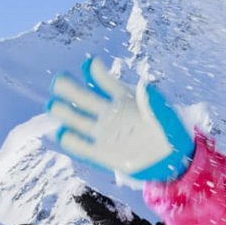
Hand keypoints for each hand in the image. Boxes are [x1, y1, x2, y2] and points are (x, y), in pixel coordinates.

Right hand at [47, 58, 194, 182]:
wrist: (171, 160)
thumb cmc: (169, 131)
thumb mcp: (165, 115)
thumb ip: (152, 101)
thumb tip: (143, 86)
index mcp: (123, 99)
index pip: (104, 81)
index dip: (96, 72)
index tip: (91, 64)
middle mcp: (108, 113)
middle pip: (81, 97)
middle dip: (68, 88)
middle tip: (59, 81)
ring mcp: (102, 132)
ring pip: (75, 119)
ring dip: (63, 112)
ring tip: (55, 105)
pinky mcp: (100, 152)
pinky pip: (80, 145)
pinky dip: (70, 140)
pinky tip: (64, 134)